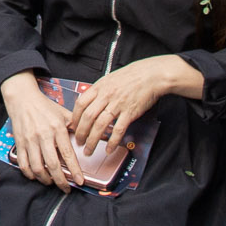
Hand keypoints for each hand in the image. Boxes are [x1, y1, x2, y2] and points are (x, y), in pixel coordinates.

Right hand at [0, 72, 84, 189]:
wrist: (23, 98)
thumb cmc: (45, 107)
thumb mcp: (64, 113)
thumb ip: (77, 126)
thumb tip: (93, 135)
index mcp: (57, 128)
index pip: (68, 154)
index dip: (74, 170)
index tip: (80, 181)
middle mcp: (43, 135)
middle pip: (52, 165)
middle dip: (61, 181)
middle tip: (66, 188)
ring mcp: (30, 140)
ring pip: (37, 168)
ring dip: (45, 179)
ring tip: (52, 182)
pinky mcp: (20, 143)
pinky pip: (23, 164)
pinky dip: (29, 174)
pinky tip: (36, 176)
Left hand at [67, 55, 200, 155]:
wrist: (152, 75)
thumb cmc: (133, 76)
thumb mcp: (110, 79)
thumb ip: (100, 91)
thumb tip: (91, 102)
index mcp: (99, 87)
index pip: (80, 104)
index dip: (75, 118)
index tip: (73, 127)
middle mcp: (106, 96)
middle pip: (87, 117)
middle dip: (80, 133)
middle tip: (78, 142)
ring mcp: (117, 104)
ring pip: (99, 125)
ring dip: (92, 141)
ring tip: (89, 150)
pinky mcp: (130, 113)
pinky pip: (118, 130)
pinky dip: (112, 142)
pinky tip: (108, 149)